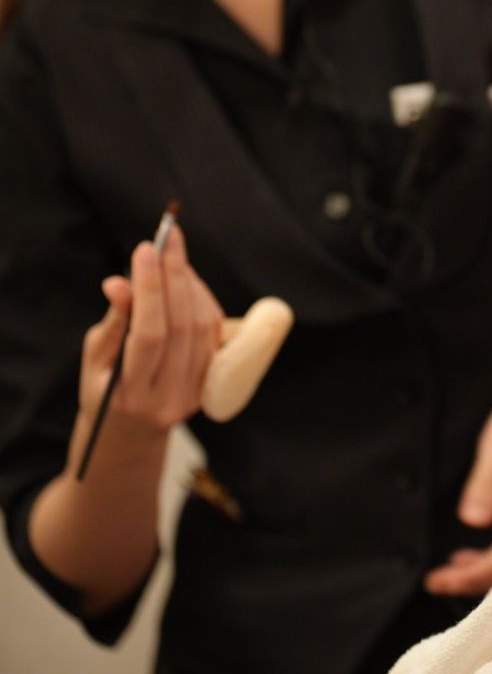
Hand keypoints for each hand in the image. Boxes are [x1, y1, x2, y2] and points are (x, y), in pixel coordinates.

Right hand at [80, 226, 223, 444]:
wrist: (130, 435)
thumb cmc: (102, 391)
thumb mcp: (95, 361)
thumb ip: (113, 322)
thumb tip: (121, 282)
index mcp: (129, 396)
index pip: (149, 334)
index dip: (150, 289)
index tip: (145, 248)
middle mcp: (168, 398)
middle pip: (182, 326)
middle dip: (175, 275)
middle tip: (167, 238)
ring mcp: (195, 393)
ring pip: (202, 326)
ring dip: (190, 283)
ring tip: (173, 255)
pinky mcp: (211, 384)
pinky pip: (213, 333)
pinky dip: (202, 300)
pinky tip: (187, 281)